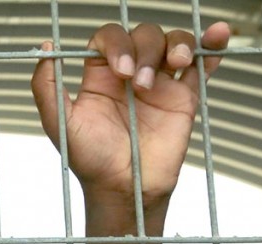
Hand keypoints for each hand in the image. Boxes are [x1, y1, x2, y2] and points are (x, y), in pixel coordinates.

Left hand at [32, 22, 229, 207]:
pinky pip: (203, 64)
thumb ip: (45, 87)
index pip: (109, 38)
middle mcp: (130, 75)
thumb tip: (45, 48)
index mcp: (100, 76)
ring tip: (176, 64)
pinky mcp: (184, 97)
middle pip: (143, 34)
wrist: (125, 189)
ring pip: (173, 41)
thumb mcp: (59, 124)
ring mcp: (160, 83)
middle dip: (145, 49)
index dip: (117, 43)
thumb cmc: (90, 161)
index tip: (120, 70)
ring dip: (177, 44)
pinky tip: (216, 36)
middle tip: (140, 85)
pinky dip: (212, 46)